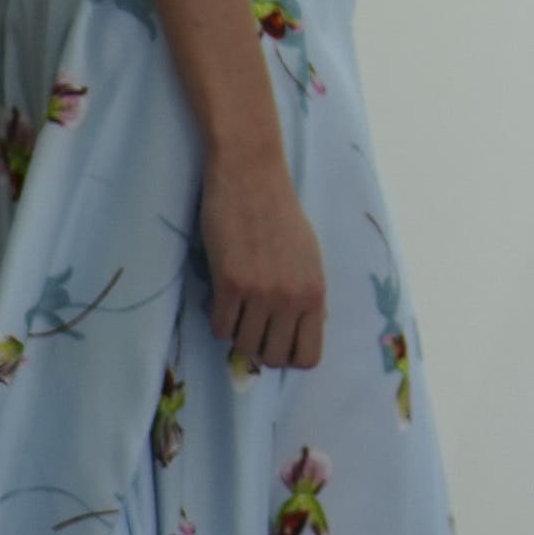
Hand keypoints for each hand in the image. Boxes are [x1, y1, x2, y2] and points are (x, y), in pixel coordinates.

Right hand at [197, 157, 326, 374]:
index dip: (290, 357)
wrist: (250, 176)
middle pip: (272, 358)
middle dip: (259, 349)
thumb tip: (310, 328)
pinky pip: (219, 327)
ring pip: (243, 345)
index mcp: (316, 293)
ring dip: (236, 333)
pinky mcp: (229, 283)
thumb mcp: (310, 256)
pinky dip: (217, 320)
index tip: (277, 342)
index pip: (308, 357)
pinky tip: (221, 299)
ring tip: (236, 308)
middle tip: (251, 326)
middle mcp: (292, 298)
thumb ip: (309, 295)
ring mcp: (260, 293)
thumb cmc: (281, 213)